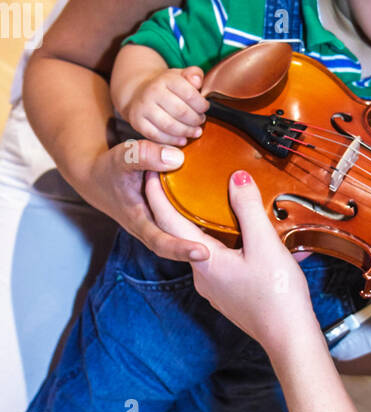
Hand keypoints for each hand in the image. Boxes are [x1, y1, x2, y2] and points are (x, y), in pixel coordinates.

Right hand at [82, 137, 212, 263]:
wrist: (96, 178)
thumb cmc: (110, 168)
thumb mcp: (124, 157)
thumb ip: (146, 155)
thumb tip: (176, 158)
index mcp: (139, 221)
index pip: (161, 242)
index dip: (181, 249)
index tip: (203, 252)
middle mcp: (149, 229)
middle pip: (176, 248)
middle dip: (198, 253)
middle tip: (225, 256)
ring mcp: (156, 227)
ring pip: (181, 238)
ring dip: (203, 241)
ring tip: (233, 242)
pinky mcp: (162, 220)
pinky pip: (182, 228)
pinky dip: (199, 227)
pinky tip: (222, 219)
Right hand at [126, 65, 208, 145]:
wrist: (139, 92)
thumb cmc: (166, 86)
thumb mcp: (180, 75)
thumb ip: (193, 75)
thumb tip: (197, 80)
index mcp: (166, 79)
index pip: (189, 94)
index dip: (201, 104)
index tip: (205, 108)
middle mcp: (152, 92)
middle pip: (181, 111)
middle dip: (195, 119)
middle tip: (200, 121)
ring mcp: (143, 107)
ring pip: (169, 125)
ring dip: (186, 131)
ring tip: (195, 131)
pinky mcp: (137, 121)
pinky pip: (157, 135)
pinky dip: (172, 140)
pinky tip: (182, 140)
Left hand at [144, 169, 313, 347]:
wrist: (290, 339)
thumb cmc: (277, 297)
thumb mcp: (264, 244)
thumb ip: (248, 208)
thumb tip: (237, 179)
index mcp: (204, 261)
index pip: (168, 221)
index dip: (157, 195)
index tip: (150, 173)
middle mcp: (204, 276)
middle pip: (185, 235)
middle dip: (183, 207)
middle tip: (183, 182)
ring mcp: (217, 288)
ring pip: (207, 249)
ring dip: (212, 227)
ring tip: (222, 206)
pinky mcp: (232, 294)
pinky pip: (225, 262)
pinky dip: (232, 245)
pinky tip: (254, 240)